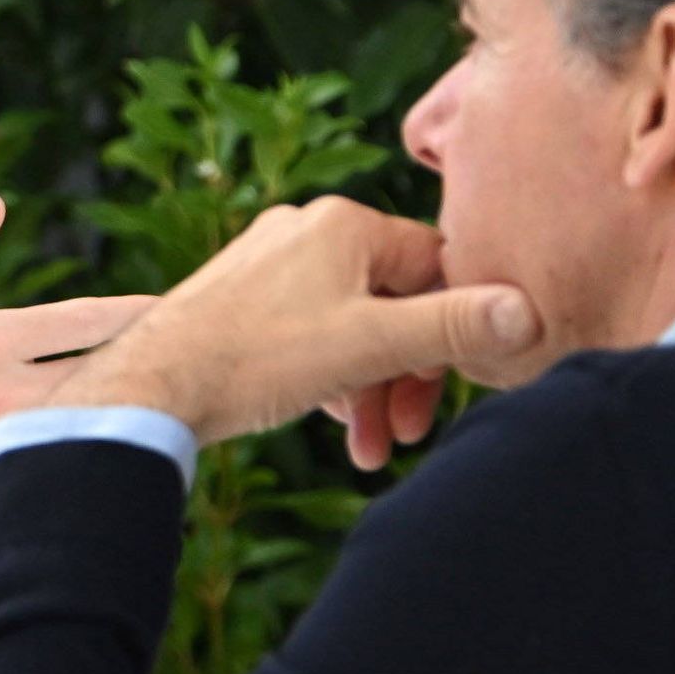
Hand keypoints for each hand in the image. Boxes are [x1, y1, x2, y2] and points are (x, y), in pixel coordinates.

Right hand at [0, 195, 156, 526]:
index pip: (89, 320)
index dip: (139, 309)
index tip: (172, 302)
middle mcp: (7, 394)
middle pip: (108, 371)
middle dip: (151, 357)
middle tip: (194, 346)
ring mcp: (4, 445)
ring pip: (90, 423)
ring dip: (130, 408)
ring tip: (169, 397)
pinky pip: (55, 465)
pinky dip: (86, 453)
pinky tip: (110, 450)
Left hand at [55, 199, 543, 465]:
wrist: (148, 390)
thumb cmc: (257, 359)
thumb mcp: (370, 345)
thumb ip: (452, 327)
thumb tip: (527, 311)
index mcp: (343, 225)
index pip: (436, 266)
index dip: (457, 328)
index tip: (454, 386)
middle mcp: (304, 232)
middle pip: (392, 300)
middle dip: (406, 372)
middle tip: (407, 433)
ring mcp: (266, 266)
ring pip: (349, 324)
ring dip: (369, 386)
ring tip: (370, 448)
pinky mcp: (238, 302)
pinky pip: (308, 334)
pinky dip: (329, 377)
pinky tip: (333, 423)